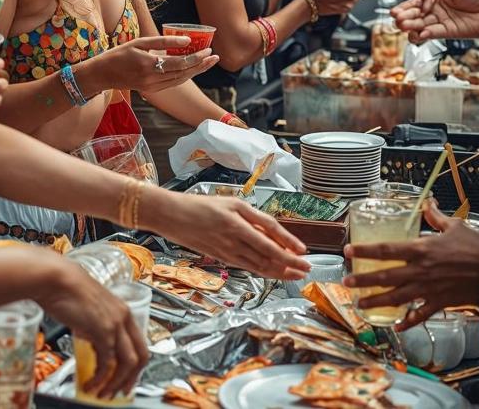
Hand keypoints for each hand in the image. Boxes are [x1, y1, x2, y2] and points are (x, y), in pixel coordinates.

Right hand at [38, 261, 147, 399]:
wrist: (57, 279)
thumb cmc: (67, 291)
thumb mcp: (90, 311)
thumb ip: (96, 328)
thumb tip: (94, 346)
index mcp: (123, 312)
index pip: (140, 344)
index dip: (136, 366)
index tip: (127, 379)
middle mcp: (124, 318)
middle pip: (141, 356)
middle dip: (131, 379)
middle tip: (120, 392)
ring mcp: (115, 324)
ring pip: (128, 363)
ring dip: (116, 383)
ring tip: (103, 394)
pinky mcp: (103, 331)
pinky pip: (107, 363)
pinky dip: (100, 378)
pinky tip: (90, 384)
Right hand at [87, 36, 218, 95]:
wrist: (102, 74)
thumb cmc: (119, 54)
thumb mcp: (140, 42)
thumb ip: (164, 42)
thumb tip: (187, 40)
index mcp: (149, 65)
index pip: (180, 63)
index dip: (196, 57)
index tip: (208, 50)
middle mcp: (152, 79)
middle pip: (184, 73)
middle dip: (201, 66)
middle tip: (215, 57)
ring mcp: (152, 87)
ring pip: (180, 80)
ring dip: (196, 72)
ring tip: (208, 63)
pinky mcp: (151, 90)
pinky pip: (173, 83)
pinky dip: (184, 76)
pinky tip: (192, 69)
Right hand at [149, 190, 310, 278]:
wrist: (171, 216)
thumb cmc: (200, 205)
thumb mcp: (231, 203)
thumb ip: (252, 218)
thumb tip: (273, 233)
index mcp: (237, 221)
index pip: (270, 234)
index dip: (288, 244)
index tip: (304, 252)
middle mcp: (233, 238)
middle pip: (267, 255)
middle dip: (289, 264)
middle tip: (307, 269)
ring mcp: (226, 251)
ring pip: (258, 265)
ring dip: (279, 271)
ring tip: (295, 275)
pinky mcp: (220, 258)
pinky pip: (246, 266)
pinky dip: (262, 271)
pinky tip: (272, 273)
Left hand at [342, 201, 478, 329]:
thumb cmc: (478, 246)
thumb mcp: (455, 226)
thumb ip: (436, 217)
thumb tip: (428, 203)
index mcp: (422, 249)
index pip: (386, 249)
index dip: (365, 251)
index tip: (348, 251)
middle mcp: (421, 270)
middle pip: (386, 276)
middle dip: (363, 281)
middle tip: (346, 283)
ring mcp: (429, 289)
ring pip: (396, 298)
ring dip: (377, 302)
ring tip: (360, 305)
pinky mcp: (440, 303)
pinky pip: (420, 315)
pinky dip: (407, 322)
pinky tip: (395, 326)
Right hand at [392, 0, 478, 42]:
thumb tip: (420, 0)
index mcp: (434, 0)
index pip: (415, 4)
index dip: (404, 7)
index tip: (395, 11)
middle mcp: (435, 12)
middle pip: (415, 15)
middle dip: (404, 17)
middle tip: (396, 18)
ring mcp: (440, 23)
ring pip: (421, 25)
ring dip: (411, 26)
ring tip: (402, 25)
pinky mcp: (447, 32)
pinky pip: (433, 33)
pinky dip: (426, 34)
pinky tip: (419, 34)